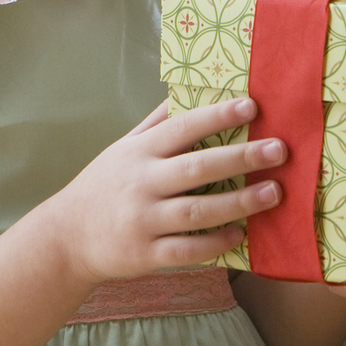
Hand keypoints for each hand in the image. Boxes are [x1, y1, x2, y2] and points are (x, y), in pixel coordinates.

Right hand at [41, 97, 287, 286]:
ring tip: (273, 193)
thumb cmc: (103, 185)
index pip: (182, 128)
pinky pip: (187, 250)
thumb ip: (156, 124)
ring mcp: (144, 221)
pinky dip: (215, 243)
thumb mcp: (123, 148)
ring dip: (238, 202)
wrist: (66, 237)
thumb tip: (186, 90)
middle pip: (197, 168)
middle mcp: (141, 184)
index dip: (217, 116)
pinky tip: (240, 234)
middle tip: (279, 150)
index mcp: (139, 153)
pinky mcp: (147, 255)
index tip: (252, 107)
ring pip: (197, 212)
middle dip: (240, 157)